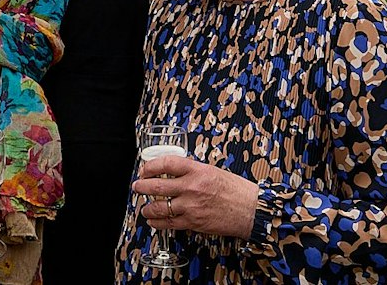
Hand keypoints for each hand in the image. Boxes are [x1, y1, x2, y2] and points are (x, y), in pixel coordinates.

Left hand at [133, 152, 259, 238]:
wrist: (250, 210)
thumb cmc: (235, 189)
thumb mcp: (212, 171)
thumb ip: (192, 172)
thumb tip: (173, 173)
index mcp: (197, 170)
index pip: (166, 163)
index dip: (150, 166)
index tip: (144, 169)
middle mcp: (191, 187)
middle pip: (156, 186)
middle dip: (141, 186)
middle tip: (137, 186)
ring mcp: (190, 206)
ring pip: (158, 207)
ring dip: (147, 208)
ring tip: (144, 207)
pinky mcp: (193, 222)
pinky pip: (168, 223)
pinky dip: (157, 222)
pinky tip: (153, 220)